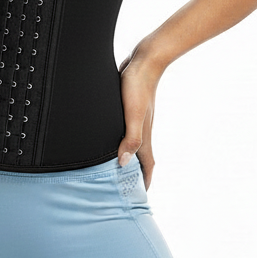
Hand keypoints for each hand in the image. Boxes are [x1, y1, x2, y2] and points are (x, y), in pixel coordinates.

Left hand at [116, 47, 164, 189]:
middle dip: (134, 173)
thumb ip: (130, 138)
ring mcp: (135, 119)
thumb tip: (123, 163)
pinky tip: (109, 138)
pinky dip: (120, 140)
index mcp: (144, 135)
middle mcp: (141, 130)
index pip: (147, 165)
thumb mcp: (133, 114)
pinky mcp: (129, 108)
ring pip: (131, 143)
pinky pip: (125, 130)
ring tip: (114, 168)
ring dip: (126, 157)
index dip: (144, 181)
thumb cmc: (138, 87)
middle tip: (123, 188)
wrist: (144, 61)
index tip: (139, 197)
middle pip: (140, 157)